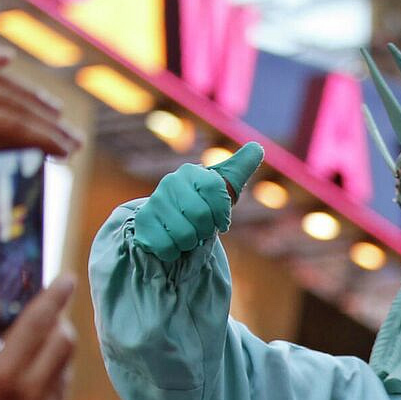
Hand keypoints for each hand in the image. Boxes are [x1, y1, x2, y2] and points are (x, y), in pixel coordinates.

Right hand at [131, 143, 264, 261]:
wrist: (166, 224)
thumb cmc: (201, 206)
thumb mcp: (223, 188)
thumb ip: (239, 169)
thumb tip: (257, 147)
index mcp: (191, 172)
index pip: (216, 189)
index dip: (222, 212)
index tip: (221, 220)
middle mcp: (170, 182)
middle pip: (201, 215)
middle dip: (206, 229)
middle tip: (201, 228)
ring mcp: (155, 203)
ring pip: (184, 235)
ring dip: (190, 243)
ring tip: (186, 235)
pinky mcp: (143, 224)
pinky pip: (167, 247)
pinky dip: (173, 252)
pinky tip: (170, 242)